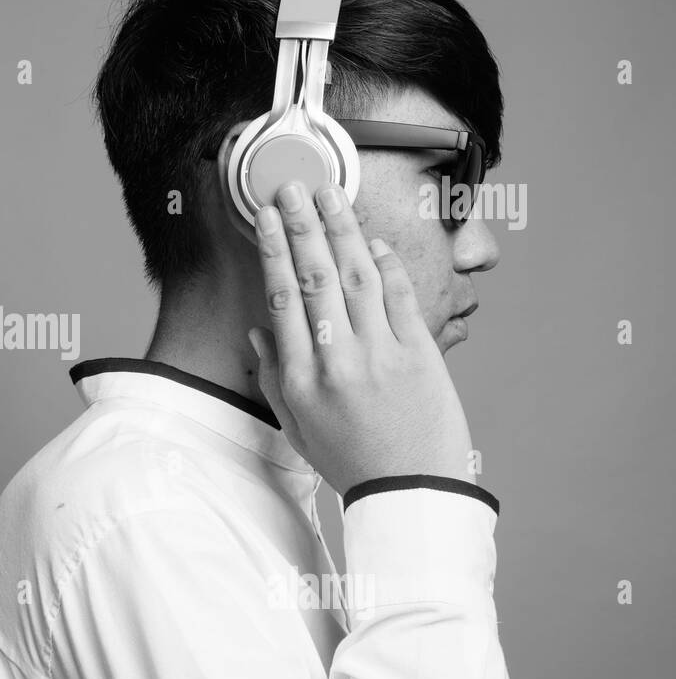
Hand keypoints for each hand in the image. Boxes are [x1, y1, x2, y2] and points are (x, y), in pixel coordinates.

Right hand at [247, 181, 475, 495]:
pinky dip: (386, 263)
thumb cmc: (351, 460)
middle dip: (301, 224)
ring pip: (356, 276)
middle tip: (292, 187)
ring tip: (329, 195)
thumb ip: (273, 377)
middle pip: (315, 276)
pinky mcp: (420, 354)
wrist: (411, 491)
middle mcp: (336, 360)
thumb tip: (258, 329)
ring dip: (342, 229)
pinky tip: (372, 240)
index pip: (282, 297)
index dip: (272, 250)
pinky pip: (400, 296)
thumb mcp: (297, 427)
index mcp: (300, 378)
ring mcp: (380, 354)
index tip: (263, 216)